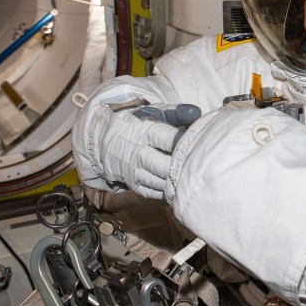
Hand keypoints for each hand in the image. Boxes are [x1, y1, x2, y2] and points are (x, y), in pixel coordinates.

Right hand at [73, 101, 200, 198]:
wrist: (107, 139)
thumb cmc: (140, 123)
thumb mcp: (156, 112)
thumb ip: (177, 112)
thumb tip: (197, 113)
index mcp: (146, 132)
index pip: (169, 139)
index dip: (185, 142)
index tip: (198, 142)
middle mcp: (139, 153)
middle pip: (164, 166)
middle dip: (181, 166)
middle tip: (196, 164)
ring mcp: (134, 171)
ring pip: (160, 182)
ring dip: (175, 181)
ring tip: (188, 175)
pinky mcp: (134, 185)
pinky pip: (153, 193)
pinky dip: (166, 192)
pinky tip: (176, 185)